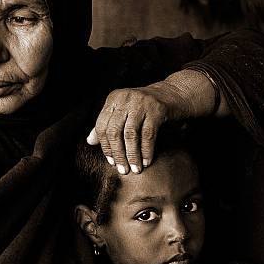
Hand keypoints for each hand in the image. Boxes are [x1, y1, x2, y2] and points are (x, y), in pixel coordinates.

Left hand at [86, 70, 215, 174]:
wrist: (173, 93)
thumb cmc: (144, 106)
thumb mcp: (123, 111)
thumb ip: (107, 124)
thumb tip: (90, 141)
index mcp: (114, 99)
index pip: (102, 126)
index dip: (105, 146)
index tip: (111, 161)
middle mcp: (125, 98)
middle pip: (115, 131)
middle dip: (118, 154)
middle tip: (122, 169)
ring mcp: (141, 103)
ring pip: (131, 135)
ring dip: (132, 155)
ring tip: (135, 169)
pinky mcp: (156, 109)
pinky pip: (148, 135)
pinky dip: (146, 151)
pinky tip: (146, 161)